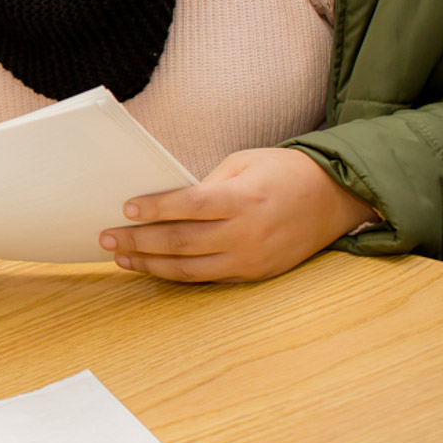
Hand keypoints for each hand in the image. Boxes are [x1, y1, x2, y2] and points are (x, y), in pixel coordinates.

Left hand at [99, 147, 377, 282]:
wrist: (335, 198)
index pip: (189, 206)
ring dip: (150, 264)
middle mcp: (246, 234)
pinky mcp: (254, 274)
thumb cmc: (284, 172)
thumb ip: (206, 184)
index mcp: (243, 199)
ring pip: (189, 268)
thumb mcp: (243, 163)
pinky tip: (153, 267)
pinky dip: (176, 275)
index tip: (126, 208)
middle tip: (106, 237)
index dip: (155, 209)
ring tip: (121, 257)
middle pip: (181, 241)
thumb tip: (166, 203)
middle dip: (139, 240)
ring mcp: (251, 259)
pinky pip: (207, 279)